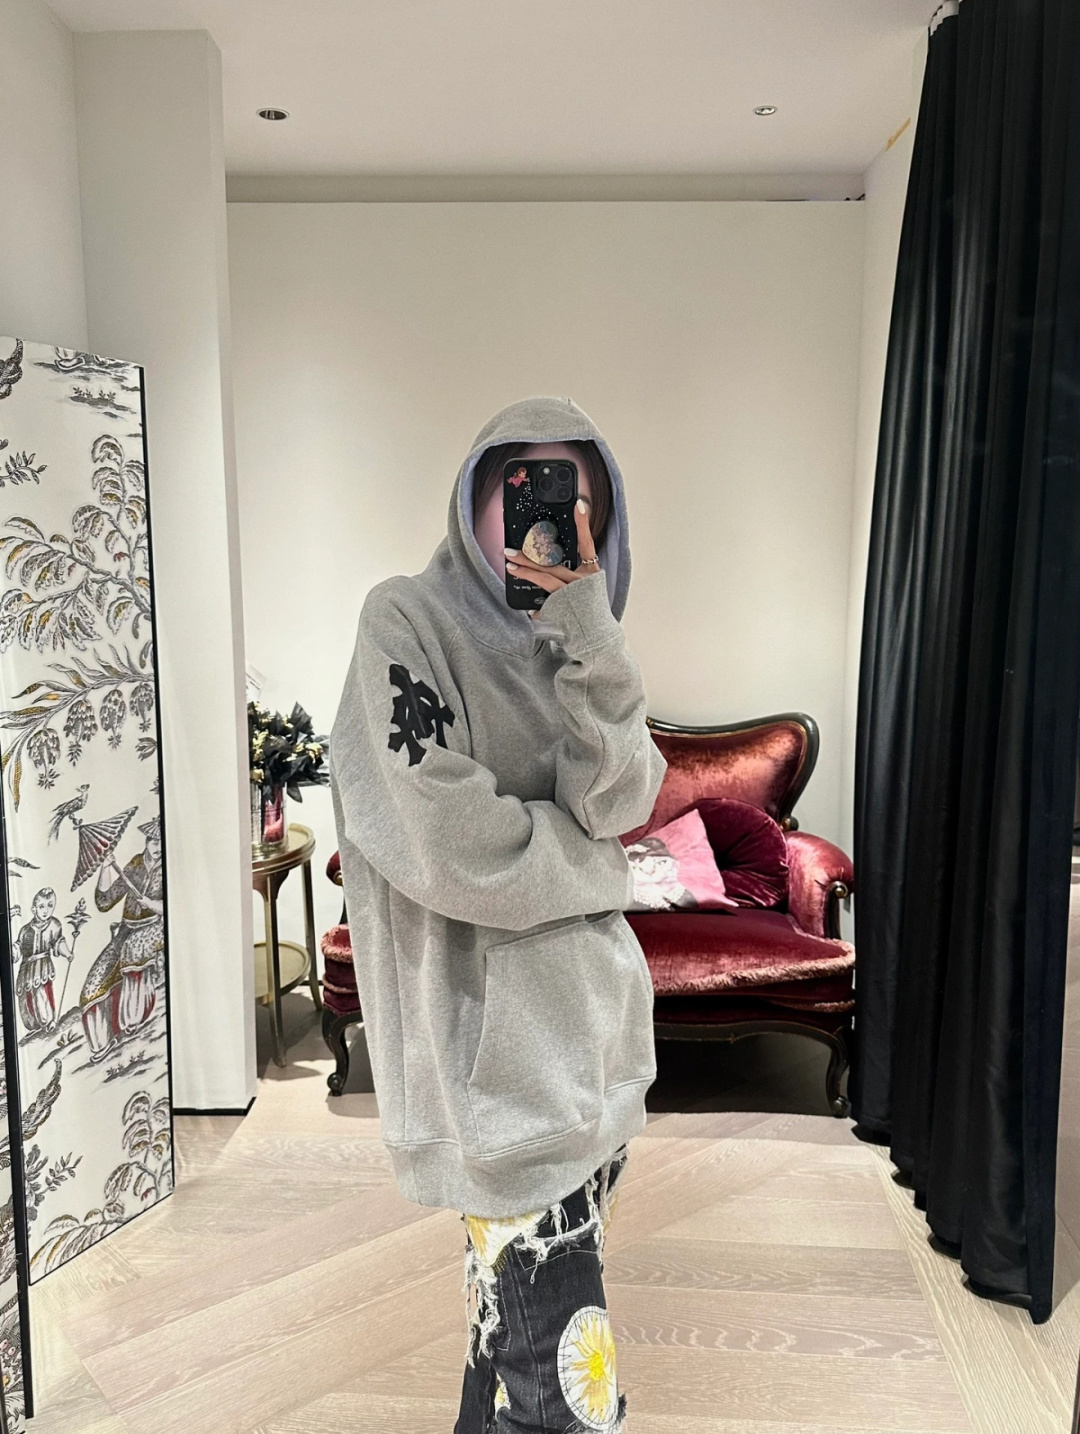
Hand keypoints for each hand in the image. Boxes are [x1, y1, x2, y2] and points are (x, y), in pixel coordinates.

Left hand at [505, 499, 600, 617]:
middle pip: (553, 564)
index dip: (583, 523)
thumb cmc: (588, 610)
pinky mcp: (565, 608)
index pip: (587, 543)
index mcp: (591, 573)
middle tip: (510, 549)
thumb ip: (569, 574)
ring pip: (546, 579)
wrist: (596, 636)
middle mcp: (583, 582)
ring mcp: (573, 595)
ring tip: (510, 565)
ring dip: (525, 571)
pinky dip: (537, 608)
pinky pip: (545, 605)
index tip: (579, 504)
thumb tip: (544, 562)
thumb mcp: (585, 588)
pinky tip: (529, 609)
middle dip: (529, 556)